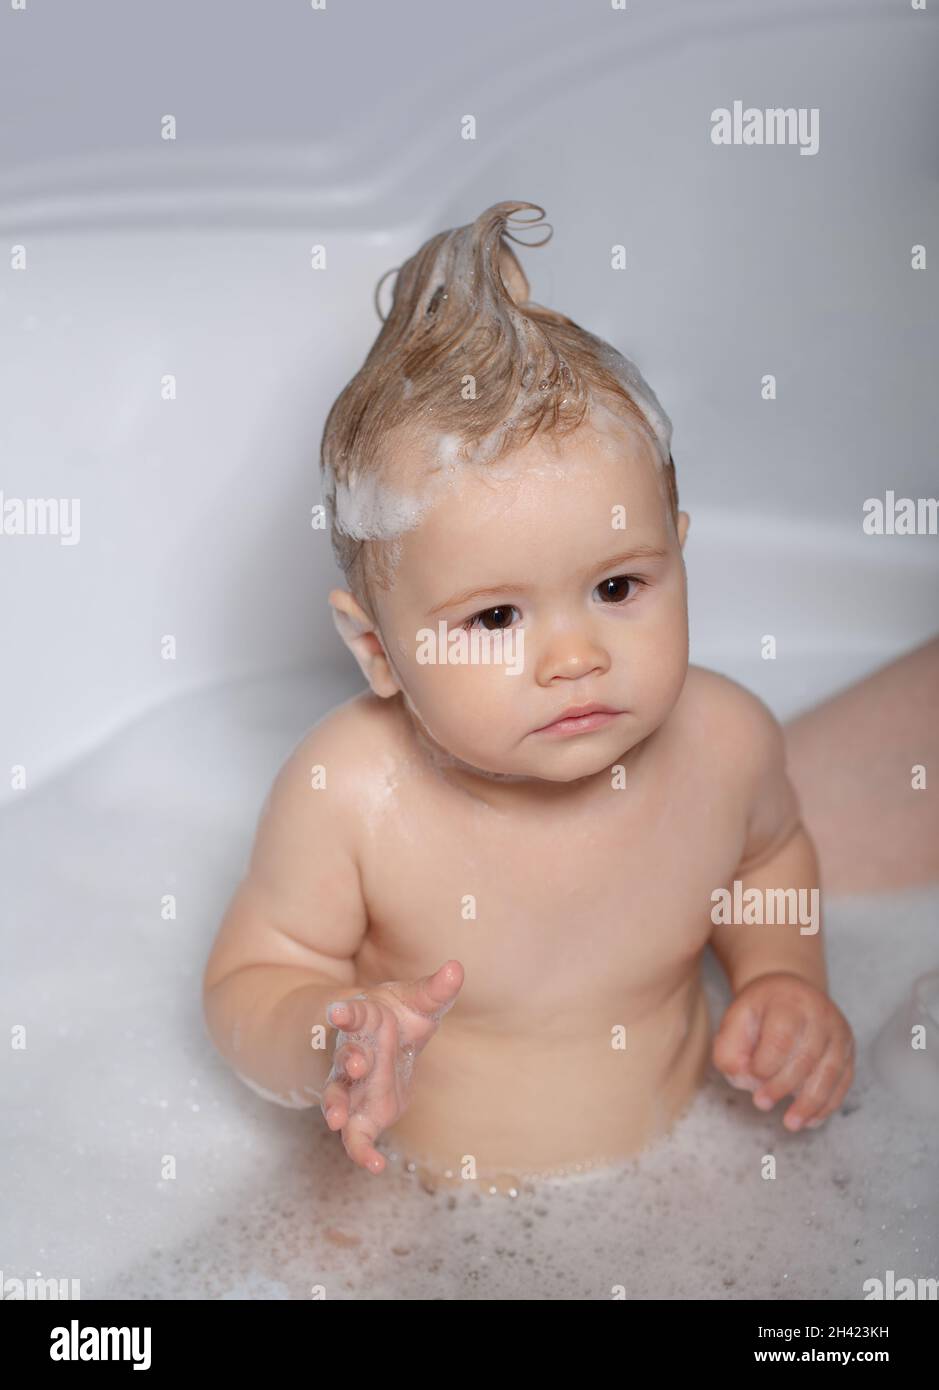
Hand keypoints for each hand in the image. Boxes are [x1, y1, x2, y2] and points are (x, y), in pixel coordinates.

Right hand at [320, 959, 463, 1173]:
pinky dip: (361, 1150)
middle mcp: (352, 1052)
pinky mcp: (360, 1112)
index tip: (338, 1012)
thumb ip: (435, 989)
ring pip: (337, 1097)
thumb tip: (457, 968)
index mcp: (364, 1020)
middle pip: (344, 1056)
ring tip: (335, 1121)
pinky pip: (356, 1135)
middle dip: (348, 1060)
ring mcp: (351, 1085)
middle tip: (355, 1063)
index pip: (353, 1014)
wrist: (378, 1039)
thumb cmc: (396, 1016)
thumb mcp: (417, 1000)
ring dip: (336, 1106)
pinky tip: (375, 1167)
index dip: (346, 1013)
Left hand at [712, 971, 854, 1131]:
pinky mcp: (848, 1049)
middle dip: (783, 1086)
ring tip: (791, 1124)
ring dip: (810, 1103)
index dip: (766, 1063)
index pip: (781, 1036)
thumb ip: (729, 1048)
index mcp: (788, 1001)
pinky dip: (828, 1104)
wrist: (791, 992)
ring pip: (830, 1072)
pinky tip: (811, 1120)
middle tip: (761, 1104)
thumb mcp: (735, 1019)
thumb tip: (744, 1077)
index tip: (752, 1077)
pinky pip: (843, 1081)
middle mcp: (819, 1014)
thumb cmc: (760, 1011)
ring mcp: (838, 1032)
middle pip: (807, 1057)